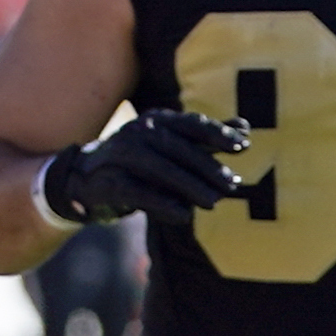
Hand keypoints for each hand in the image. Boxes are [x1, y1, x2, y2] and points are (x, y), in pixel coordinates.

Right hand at [44, 111, 251, 224]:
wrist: (90, 179)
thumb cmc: (142, 162)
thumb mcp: (175, 146)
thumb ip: (208, 138)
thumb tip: (245, 128)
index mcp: (158, 120)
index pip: (191, 123)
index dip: (217, 133)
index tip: (243, 146)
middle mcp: (138, 132)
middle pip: (178, 148)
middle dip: (208, 166)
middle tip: (231, 185)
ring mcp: (121, 155)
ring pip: (160, 168)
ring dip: (190, 186)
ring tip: (213, 202)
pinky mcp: (109, 182)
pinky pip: (138, 192)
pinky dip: (162, 204)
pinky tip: (183, 215)